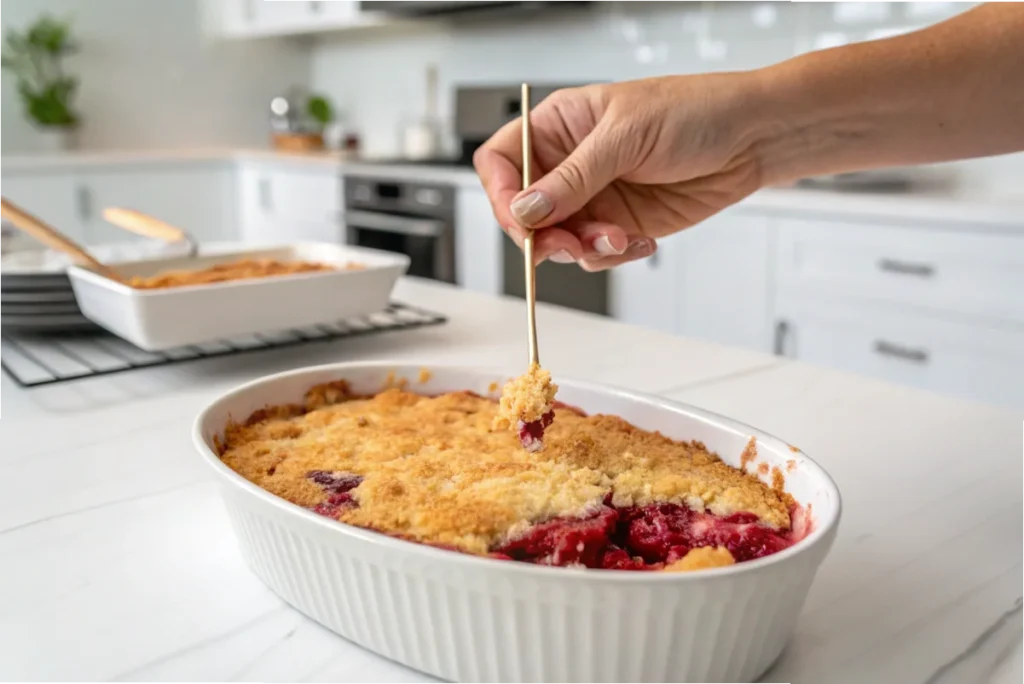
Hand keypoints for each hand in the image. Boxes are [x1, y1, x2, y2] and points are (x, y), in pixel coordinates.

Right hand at [473, 74, 768, 270]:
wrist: (751, 139)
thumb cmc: (695, 112)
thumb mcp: (626, 136)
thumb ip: (573, 178)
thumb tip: (526, 209)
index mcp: (559, 126)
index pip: (502, 161)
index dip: (501, 192)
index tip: (520, 219)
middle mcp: (569, 164)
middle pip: (523, 211)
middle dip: (544, 234)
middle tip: (569, 243)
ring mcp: (593, 197)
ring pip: (557, 240)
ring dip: (584, 248)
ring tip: (619, 235)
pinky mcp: (618, 224)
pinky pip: (594, 254)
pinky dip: (613, 255)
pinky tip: (640, 239)